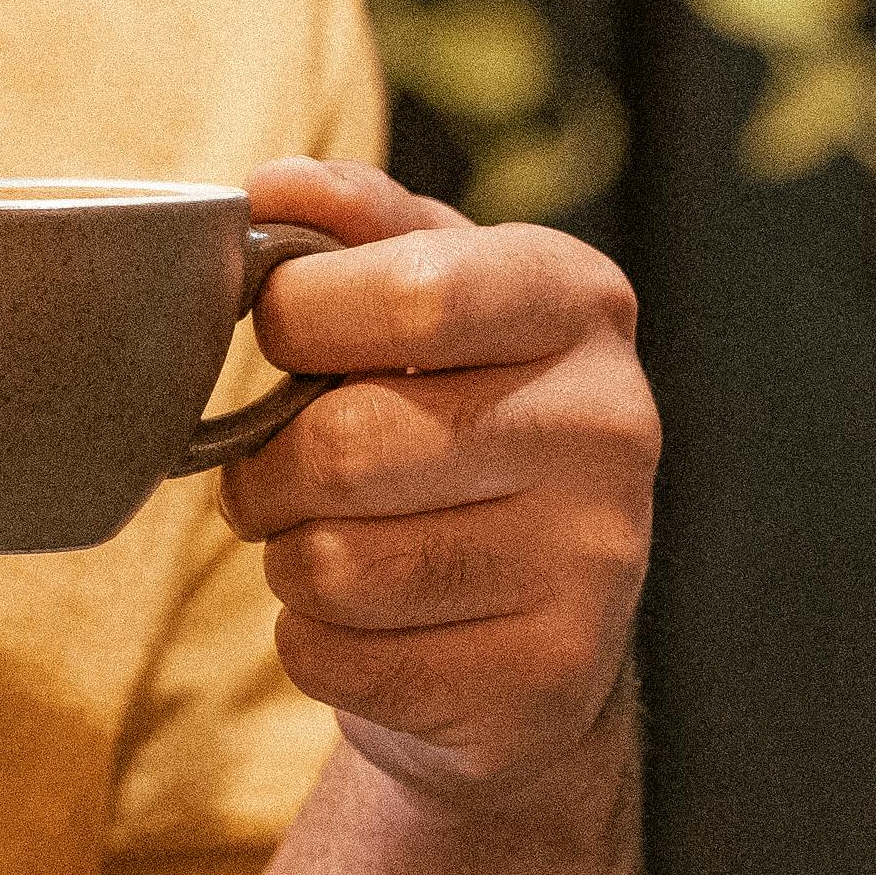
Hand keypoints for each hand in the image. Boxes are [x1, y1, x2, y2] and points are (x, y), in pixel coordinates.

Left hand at [224, 157, 656, 808]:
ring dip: (289, 560)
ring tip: (335, 543)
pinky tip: (374, 626)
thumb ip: (353, 228)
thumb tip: (277, 189)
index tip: (288, 338)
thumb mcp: (426, 297)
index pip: (407, 290)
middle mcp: (610, 426)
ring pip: (331, 565)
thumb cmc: (452, 428)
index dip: (298, 317)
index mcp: (578, 301)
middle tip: (283, 471)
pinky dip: (315, 645)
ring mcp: (593, 564)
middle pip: (343, 445)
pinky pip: (338, 660)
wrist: (535, 635)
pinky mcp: (546, 685)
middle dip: (266, 465)